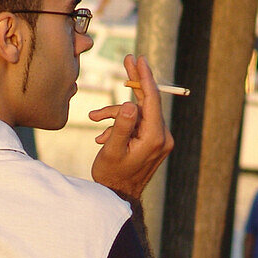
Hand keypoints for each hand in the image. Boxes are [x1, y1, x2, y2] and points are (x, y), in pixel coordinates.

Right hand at [88, 54, 174, 200]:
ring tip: (94, 118)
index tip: (139, 60)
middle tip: (128, 59)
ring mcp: (160, 140)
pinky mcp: (154, 142)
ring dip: (116, 114)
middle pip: (148, 101)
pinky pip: (138, 123)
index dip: (144, 77)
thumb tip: (130, 104)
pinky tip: (103, 135)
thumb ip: (121, 126)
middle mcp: (162, 137)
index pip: (152, 100)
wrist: (119, 197)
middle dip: (134, 82)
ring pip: (138, 113)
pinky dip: (121, 124)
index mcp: (154, 138)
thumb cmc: (112, 176)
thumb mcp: (112, 151)